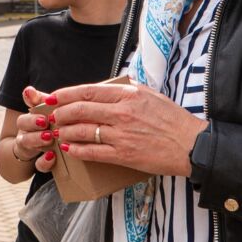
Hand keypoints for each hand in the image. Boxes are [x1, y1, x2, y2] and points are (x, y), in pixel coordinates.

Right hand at [13, 86, 58, 172]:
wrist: (44, 152)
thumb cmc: (49, 127)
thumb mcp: (47, 112)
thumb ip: (40, 100)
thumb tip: (28, 90)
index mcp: (30, 117)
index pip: (26, 103)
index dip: (29, 101)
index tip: (33, 97)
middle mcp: (27, 130)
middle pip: (22, 123)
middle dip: (32, 122)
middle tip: (45, 121)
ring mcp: (31, 147)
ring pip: (26, 142)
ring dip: (36, 139)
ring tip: (49, 137)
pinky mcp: (39, 163)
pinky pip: (38, 164)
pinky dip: (44, 161)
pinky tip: (52, 156)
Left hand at [48, 81, 206, 177]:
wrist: (190, 144)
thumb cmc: (172, 119)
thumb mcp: (150, 94)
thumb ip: (127, 90)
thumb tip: (109, 86)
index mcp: (128, 95)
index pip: (88, 91)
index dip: (65, 94)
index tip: (53, 97)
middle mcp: (122, 113)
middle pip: (80, 110)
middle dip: (60, 114)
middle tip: (52, 117)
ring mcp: (121, 135)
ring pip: (83, 131)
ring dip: (65, 132)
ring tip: (57, 133)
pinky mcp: (124, 155)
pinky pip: (93, 151)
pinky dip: (77, 150)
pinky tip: (69, 149)